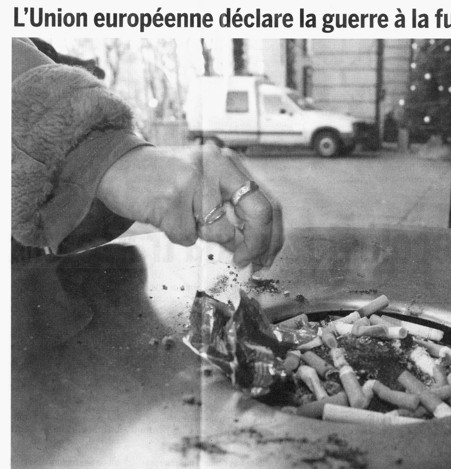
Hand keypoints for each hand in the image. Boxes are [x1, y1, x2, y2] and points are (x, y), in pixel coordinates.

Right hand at [97, 144, 282, 268]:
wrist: (115, 166)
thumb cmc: (163, 180)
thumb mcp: (204, 185)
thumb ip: (231, 210)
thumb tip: (254, 249)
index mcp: (228, 162)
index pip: (267, 202)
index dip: (272, 236)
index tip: (267, 257)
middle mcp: (216, 165)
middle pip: (258, 213)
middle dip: (256, 245)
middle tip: (244, 261)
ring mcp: (193, 181)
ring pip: (219, 233)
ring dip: (201, 236)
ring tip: (181, 217)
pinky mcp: (171, 200)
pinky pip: (187, 237)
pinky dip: (178, 236)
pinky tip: (164, 216)